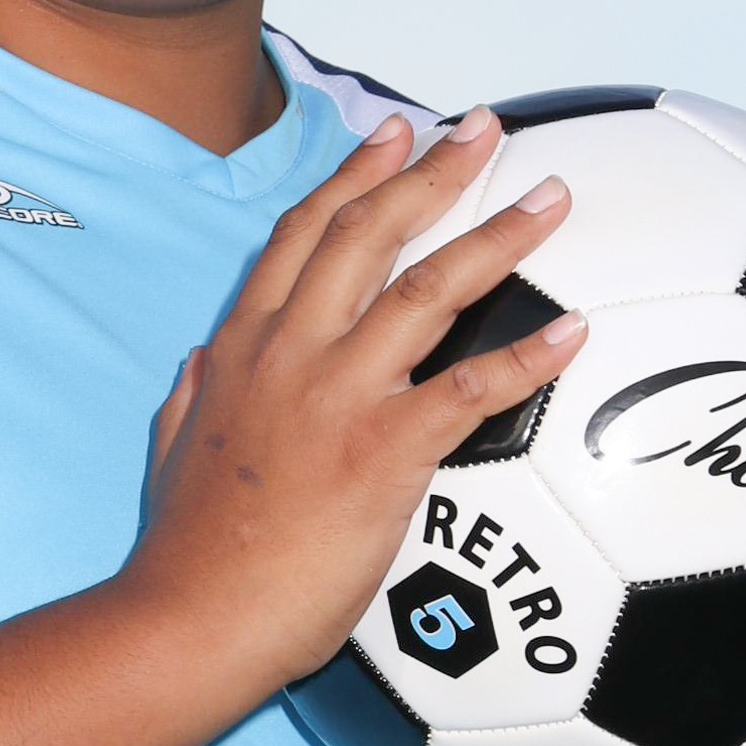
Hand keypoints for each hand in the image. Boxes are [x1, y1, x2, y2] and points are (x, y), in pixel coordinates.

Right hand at [126, 109, 586, 697]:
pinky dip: (525, 356)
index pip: (302, 236)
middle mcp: (290, 353)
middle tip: (484, 127)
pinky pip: (468, 390)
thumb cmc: (186, 552)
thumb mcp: (171, 451)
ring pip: (427, 289)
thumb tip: (198, 363)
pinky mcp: (381, 453)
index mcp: (242, 348)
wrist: (191, 618)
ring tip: (552, 199)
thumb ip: (189, 397)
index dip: (352, 176)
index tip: (393, 135)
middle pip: (368, 233)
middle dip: (431, 170)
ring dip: (497, 235)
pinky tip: (573, 332)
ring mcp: (336, 397)